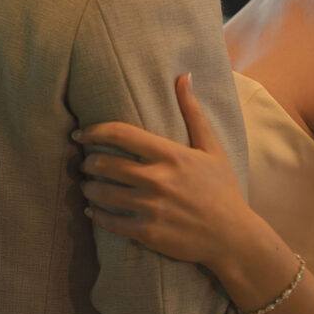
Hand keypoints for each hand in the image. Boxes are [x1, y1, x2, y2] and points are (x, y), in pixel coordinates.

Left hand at [72, 74, 254, 270]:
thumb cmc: (223, 189)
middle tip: (85, 162)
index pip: (121, 134)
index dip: (94, 131)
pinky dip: (96, 216)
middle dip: (88, 161)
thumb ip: (193, 112)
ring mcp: (151, 207)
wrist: (233, 236)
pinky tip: (92, 211)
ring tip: (87, 184)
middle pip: (106, 164)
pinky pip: (111, 222)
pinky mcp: (148, 233)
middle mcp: (158, 179)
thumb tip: (185, 77)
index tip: (81, 134)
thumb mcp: (212, 148)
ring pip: (103, 193)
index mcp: (171, 155)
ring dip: (88, 187)